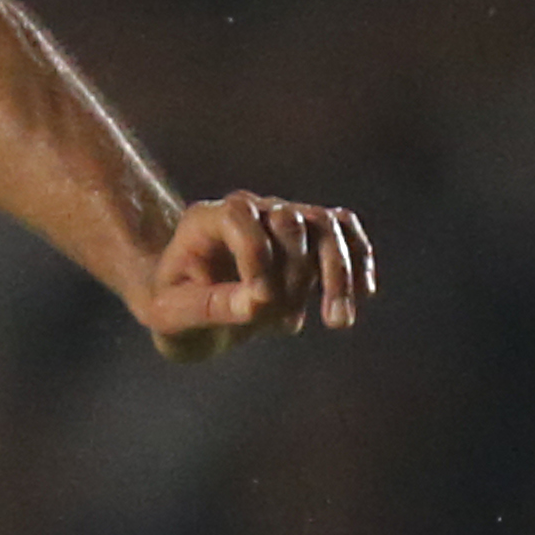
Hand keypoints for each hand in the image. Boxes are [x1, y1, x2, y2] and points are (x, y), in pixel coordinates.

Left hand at [127, 193, 371, 362]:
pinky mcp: (308, 237)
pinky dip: (358, 260)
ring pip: (326, 226)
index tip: (259, 303)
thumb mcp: (171, 314)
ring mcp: (282, 220)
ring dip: (340, 273)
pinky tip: (363, 294)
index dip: (255, 257)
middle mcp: (250, 210)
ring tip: (338, 322)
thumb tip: (258, 303)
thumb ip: (208, 306)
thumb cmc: (172, 305)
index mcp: (207, 219)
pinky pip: (343, 233)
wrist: (185, 299)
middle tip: (286, 324)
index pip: (240, 219)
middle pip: (290, 221)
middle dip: (295, 274)